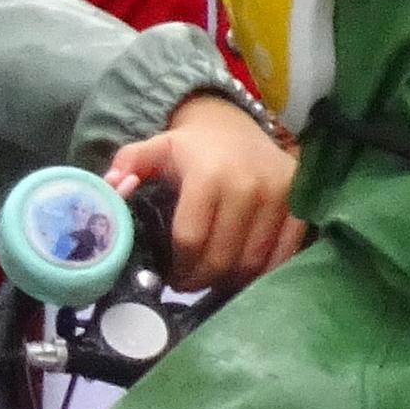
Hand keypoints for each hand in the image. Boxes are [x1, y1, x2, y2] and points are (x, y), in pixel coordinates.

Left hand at [107, 95, 303, 284]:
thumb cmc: (191, 147)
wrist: (237, 125)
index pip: (190, 241)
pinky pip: (284, 254)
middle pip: (222, 258)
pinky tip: (244, 270)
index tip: (171, 276)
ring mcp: (279, 195)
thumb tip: (109, 189)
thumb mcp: (155, 149)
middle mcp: (248, 185)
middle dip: (201, 280)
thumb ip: (127, 166)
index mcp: (207, 175)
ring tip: (214, 277)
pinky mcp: (300, 202)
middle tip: (190, 283)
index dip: (178, 268)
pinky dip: (264, 272)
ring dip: (231, 281)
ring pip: (253, 263)